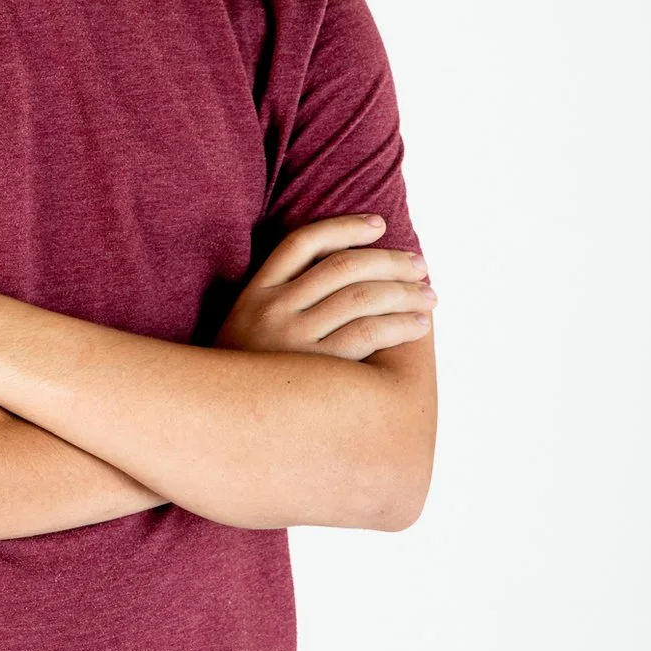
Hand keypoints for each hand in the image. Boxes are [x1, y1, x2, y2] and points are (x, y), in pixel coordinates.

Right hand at [216, 214, 433, 359]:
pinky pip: (368, 333)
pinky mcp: (315, 367)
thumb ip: (277, 302)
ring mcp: (292, 338)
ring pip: (360, 297)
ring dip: (403, 292)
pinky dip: (400, 323)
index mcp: (253, 293)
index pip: (302, 242)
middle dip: (389, 260)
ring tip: (429, 296)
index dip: (344, 227)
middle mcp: (271, 309)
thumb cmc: (246, 379)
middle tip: (420, 265)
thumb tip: (338, 276)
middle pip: (341, 266)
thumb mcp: (244, 330)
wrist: (221, 426)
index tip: (379, 224)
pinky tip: (419, 325)